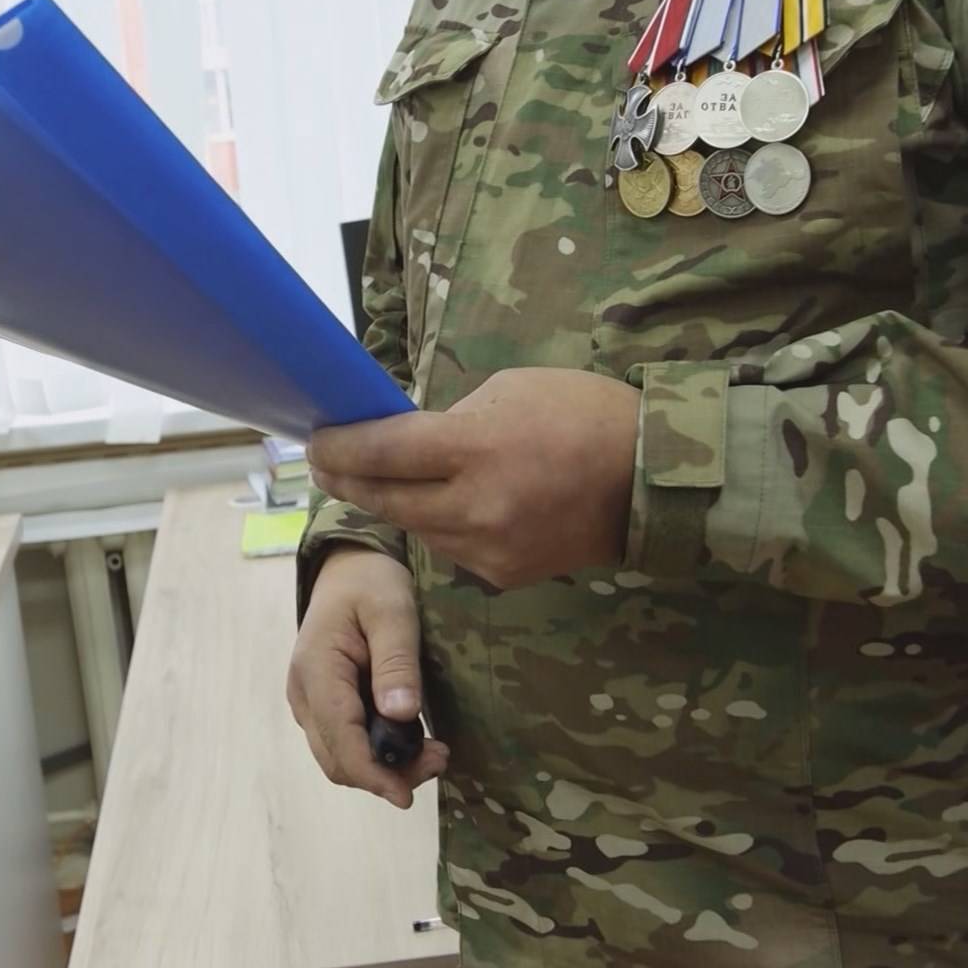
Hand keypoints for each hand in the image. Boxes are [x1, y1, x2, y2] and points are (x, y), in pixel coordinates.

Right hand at [287, 546, 448, 807]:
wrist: (348, 567)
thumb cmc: (372, 582)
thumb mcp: (393, 611)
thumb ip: (396, 662)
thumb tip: (400, 714)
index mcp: (317, 670)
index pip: (340, 739)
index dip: (372, 774)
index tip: (407, 795)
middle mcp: (305, 694)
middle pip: (338, 759)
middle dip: (384, 774)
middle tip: (438, 759)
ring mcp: (311, 701)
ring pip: (340, 757)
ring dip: (382, 767)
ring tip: (432, 753)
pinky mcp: (324, 704)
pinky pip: (345, 742)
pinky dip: (376, 753)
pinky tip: (411, 740)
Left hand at [309, 367, 639, 589]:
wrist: (651, 480)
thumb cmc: (584, 414)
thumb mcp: (511, 391)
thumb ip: (452, 420)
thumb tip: (407, 439)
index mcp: (476, 449)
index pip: (382, 452)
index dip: (340, 447)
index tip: (315, 439)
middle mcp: (475, 507)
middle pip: (385, 499)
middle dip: (348, 481)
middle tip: (324, 464)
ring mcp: (488, 549)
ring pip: (416, 527)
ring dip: (395, 502)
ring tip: (380, 478)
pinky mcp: (504, 576)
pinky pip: (452, 548)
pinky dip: (440, 524)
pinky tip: (443, 503)